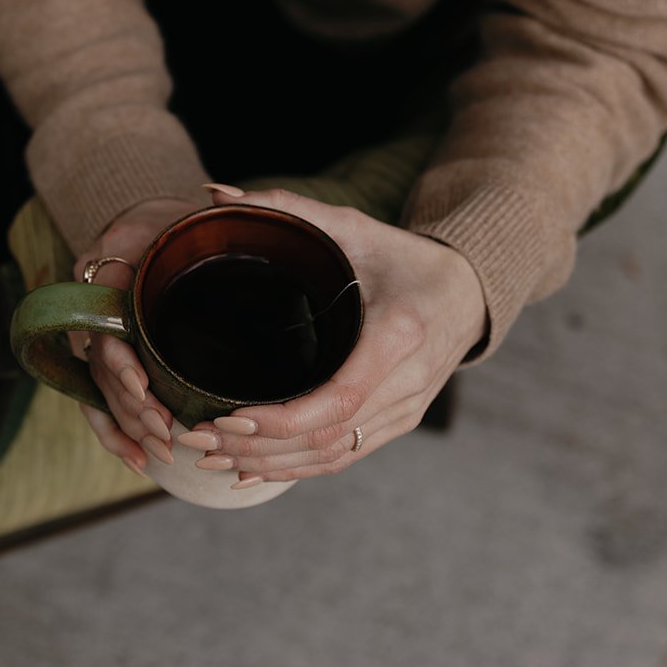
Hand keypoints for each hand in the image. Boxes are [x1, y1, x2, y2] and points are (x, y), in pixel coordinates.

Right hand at [69, 196, 203, 475]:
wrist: (162, 231)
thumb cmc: (176, 224)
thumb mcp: (180, 217)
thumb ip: (198, 214)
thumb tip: (219, 200)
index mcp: (109, 280)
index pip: (103, 334)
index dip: (121, 368)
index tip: (146, 391)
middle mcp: (98, 313)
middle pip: (101, 373)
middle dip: (131, 410)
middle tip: (166, 434)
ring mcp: (105, 338)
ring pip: (100, 394)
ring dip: (128, 428)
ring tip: (161, 453)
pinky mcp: (118, 360)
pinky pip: (103, 403)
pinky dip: (119, 433)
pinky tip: (142, 459)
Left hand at [179, 185, 485, 488]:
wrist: (469, 291)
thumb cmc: (403, 256)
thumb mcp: (353, 227)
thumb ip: (287, 209)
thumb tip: (216, 197)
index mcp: (399, 335)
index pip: (338, 399)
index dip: (281, 420)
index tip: (229, 418)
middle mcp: (408, 382)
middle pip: (327, 437)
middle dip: (257, 446)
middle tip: (198, 438)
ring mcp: (406, 410)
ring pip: (333, 455)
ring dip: (269, 464)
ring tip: (210, 457)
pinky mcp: (399, 422)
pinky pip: (345, 456)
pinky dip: (295, 469)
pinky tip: (250, 469)